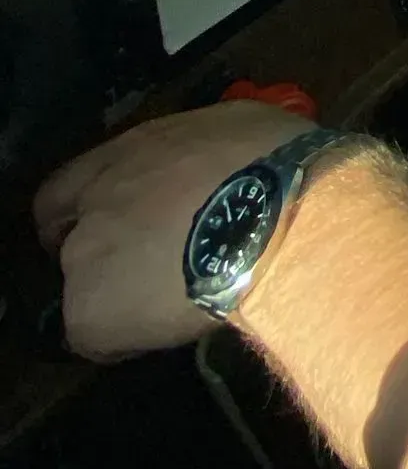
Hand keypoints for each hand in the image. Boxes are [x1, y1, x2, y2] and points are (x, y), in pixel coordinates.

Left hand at [33, 102, 313, 360]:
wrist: (280, 216)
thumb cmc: (277, 163)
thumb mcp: (238, 129)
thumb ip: (204, 154)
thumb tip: (218, 169)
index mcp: (131, 151)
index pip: (68, 188)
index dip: (88, 213)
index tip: (121, 230)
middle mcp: (97, 197)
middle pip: (66, 237)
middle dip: (96, 254)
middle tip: (141, 271)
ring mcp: (86, 253)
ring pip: (85, 286)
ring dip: (120, 293)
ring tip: (167, 305)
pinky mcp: (90, 309)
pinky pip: (97, 336)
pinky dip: (125, 339)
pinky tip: (165, 331)